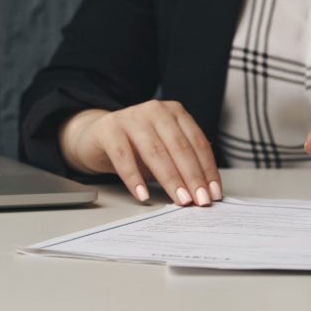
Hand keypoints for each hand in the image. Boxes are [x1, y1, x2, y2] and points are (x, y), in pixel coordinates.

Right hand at [59, 100, 221, 205]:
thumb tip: (204, 189)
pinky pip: (124, 157)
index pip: (197, 142)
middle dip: (193, 177)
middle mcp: (155, 110)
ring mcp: (131, 117)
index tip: (214, 192)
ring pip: (156, 152)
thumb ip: (182, 162)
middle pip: (180, 147)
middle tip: (200, 200)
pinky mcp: (109, 128)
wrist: (96, 136)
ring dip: (171, 179)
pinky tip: (143, 195)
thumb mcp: (164, 149)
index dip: (207, 169)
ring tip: (180, 200)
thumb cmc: (135, 147)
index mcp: (175, 113)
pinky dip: (135, 178)